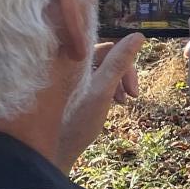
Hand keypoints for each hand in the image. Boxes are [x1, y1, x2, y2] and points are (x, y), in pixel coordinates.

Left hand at [55, 34, 144, 169]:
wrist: (51, 152)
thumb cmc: (76, 122)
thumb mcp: (103, 91)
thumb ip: (119, 62)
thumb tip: (138, 36)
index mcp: (72, 56)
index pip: (109, 46)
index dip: (126, 64)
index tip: (133, 88)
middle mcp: (66, 61)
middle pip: (105, 58)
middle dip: (122, 75)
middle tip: (133, 96)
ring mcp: (65, 75)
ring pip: (100, 70)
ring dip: (115, 83)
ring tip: (122, 103)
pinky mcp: (66, 87)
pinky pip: (92, 80)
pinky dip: (104, 90)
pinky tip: (108, 104)